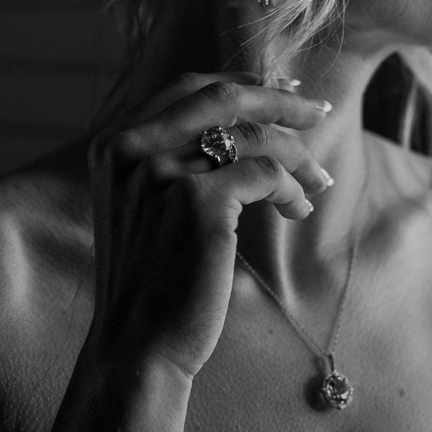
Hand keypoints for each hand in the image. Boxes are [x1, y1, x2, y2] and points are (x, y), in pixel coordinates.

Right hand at [85, 74, 332, 378]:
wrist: (136, 345)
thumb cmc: (151, 281)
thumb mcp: (144, 207)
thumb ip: (173, 160)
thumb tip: (241, 124)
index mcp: (113, 144)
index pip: (187, 88)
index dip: (241, 85)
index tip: (282, 92)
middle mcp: (130, 148)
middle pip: (221, 97)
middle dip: (277, 100)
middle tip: (318, 111)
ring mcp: (161, 171)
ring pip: (252, 137)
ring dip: (296, 155)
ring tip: (317, 182)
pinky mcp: (198, 201)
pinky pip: (265, 174)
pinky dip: (290, 189)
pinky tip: (298, 209)